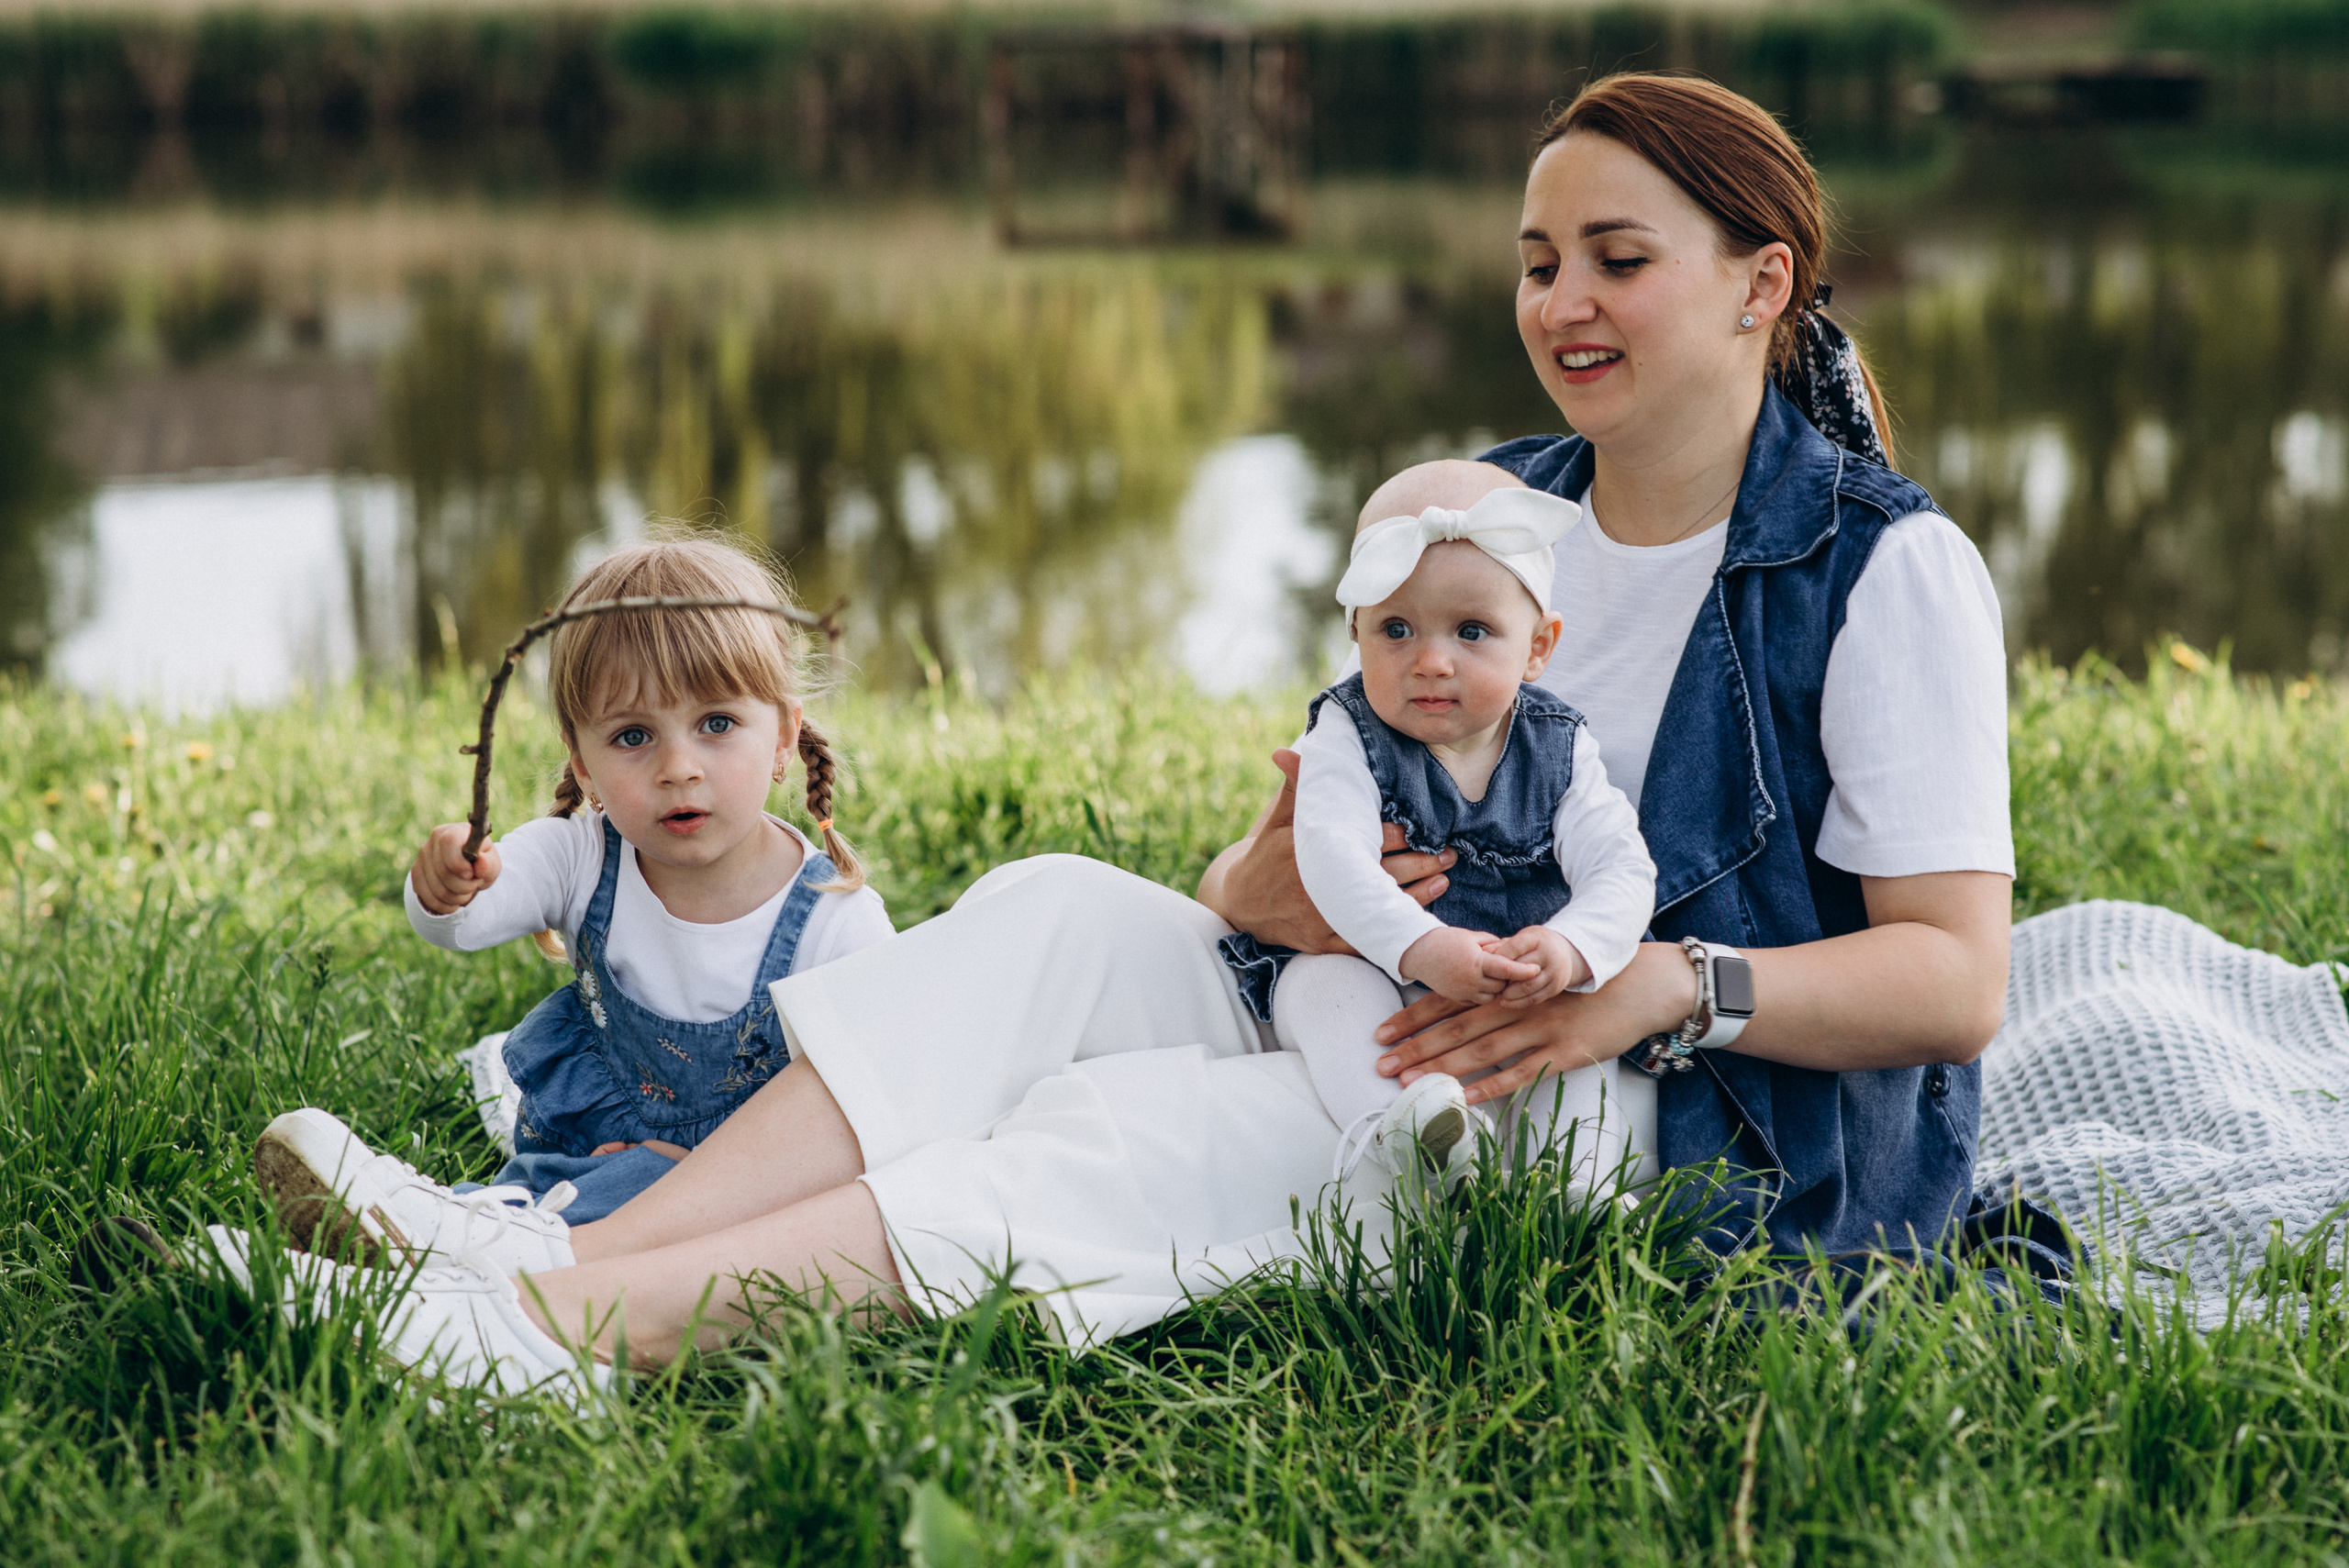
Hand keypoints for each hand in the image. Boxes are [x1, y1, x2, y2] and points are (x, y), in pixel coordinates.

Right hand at [410, 822, 501, 914]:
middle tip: (475, 884)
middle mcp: (433, 841)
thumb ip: (488, 863)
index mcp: (454, 831)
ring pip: (437, 889)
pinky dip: (445, 906)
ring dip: (457, 898)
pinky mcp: (416, 874)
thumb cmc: (482, 864)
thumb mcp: (492, 863)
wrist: (468, 871)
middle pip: (443, 872)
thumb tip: (481, 862)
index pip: (449, 842)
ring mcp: (422, 857)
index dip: (459, 863)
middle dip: (465, 886)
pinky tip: (455, 902)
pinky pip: (427, 898)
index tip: (470, 874)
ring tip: (466, 891)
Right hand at [1200, 747, 1454, 953]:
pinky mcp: (1325, 943)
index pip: (1361, 840)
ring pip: (1377, 906)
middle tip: (1448, 853)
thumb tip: (1287, 752)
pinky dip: (1394, 925)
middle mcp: (1318, 886)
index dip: (1394, 835)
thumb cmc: (1267, 854)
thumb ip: (1295, 788)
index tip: (1418, 828)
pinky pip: (1367, 938)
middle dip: (1418, 863)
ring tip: (1444, 877)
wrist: (1240, 903)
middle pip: (1379, 873)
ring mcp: (1322, 918)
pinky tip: (1419, 913)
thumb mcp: (1279, 821)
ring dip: (1416, 893)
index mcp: (1310, 851)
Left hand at [1371, 940, 1698, 1106]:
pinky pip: (1521, 1072)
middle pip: (1457, 1026)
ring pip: (1482, 1049)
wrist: (1639, 986)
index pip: (1450, 1000)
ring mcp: (1540, 1028)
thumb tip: (1463, 1004)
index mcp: (1508, 986)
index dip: (1413, 1016)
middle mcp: (1518, 1004)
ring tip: (1408, 1083)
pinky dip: (1490, 1086)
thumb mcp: (1539, 978)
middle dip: (1415, 1046)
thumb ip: (1502, 989)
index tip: (1382, 1032)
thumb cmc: (1583, 984)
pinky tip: (1463, 1097)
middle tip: (1381, 1064)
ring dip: (1442, 1066)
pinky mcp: (1564, 1053)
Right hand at [1399, 926, 1540, 1004]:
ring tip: (1497, 975)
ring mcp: (1464, 991)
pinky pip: (1478, 1000)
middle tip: (1514, 967)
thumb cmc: (1445, 940)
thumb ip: (1493, 944)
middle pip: (1502, 985)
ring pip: (1492, 996)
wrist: (1418, 953)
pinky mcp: (1457, 998)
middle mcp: (1471, 980)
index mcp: (1477, 962)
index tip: (1536, 969)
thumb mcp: (1471, 937)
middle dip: (1509, 978)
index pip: (1507, 969)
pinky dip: (1485, 993)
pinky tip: (1484, 982)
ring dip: (1497, 988)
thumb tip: (1510, 949)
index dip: (1523, 970)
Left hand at [1487, 926, 1590, 1006]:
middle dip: (1502, 978)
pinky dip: (1518, 1003)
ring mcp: (1555, 972)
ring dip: (1509, 993)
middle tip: (1487, 983)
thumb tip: (1483, 951)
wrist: (1567, 953)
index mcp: (1538, 939)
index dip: (1499, 957)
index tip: (1485, 965)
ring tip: (1497, 993)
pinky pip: (1535, 998)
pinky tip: (1505, 1002)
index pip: (1515, 947)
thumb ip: (1504, 945)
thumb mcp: (1523, 938)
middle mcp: (1549, 954)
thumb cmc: (1536, 944)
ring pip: (1527, 987)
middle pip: (1521, 969)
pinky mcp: (1556, 987)